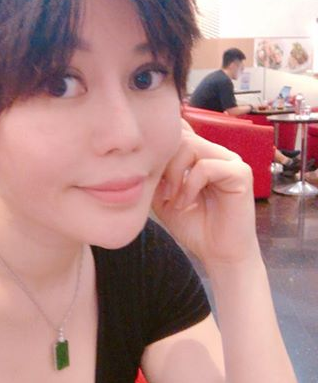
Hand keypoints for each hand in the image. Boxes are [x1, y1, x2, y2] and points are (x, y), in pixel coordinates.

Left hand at [152, 125, 259, 268]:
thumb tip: (142, 156)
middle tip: (162, 193)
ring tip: (173, 199)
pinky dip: (190, 185)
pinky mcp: (240, 174)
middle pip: (181, 136)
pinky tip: (185, 203)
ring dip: (174, 174)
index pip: (180, 130)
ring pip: (191, 146)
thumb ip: (155, 174)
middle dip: (164, 164)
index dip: (162, 144)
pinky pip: (206, 167)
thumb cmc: (193, 225)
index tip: (151, 173)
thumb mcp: (162, 196)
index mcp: (200, 155)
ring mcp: (230, 161)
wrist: (217, 253)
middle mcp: (215, 153)